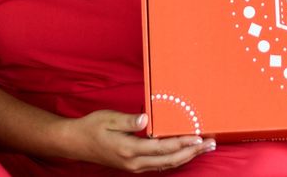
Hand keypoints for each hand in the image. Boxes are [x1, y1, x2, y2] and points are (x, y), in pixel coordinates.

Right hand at [62, 110, 214, 172]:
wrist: (74, 143)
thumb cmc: (91, 127)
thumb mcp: (108, 119)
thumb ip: (128, 121)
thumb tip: (145, 120)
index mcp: (129, 149)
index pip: (163, 147)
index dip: (183, 143)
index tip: (199, 137)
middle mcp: (134, 162)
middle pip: (170, 159)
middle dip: (193, 152)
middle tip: (211, 144)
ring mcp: (134, 166)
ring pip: (167, 165)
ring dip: (187, 157)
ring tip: (204, 148)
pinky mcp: (134, 166)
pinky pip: (159, 165)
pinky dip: (175, 159)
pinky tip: (185, 154)